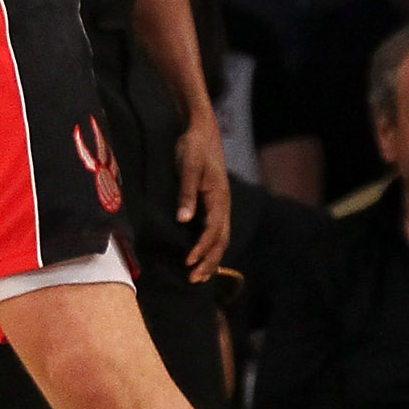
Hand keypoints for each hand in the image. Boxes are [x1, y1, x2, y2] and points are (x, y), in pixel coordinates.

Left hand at [173, 106, 230, 282]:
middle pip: (220, 241)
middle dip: (208, 262)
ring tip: (198, 275)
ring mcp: (221, 204)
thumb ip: (187, 194)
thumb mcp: (189, 168)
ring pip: (221, 238)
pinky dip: (211, 247)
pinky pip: (217, 231)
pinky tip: (201, 255)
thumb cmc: (194, 147)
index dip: (201, 249)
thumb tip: (184, 220)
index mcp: (219, 198)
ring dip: (210, 258)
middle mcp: (224, 205)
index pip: (213, 231)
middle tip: (193, 279)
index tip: (188, 262)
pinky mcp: (215, 203)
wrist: (201, 129)